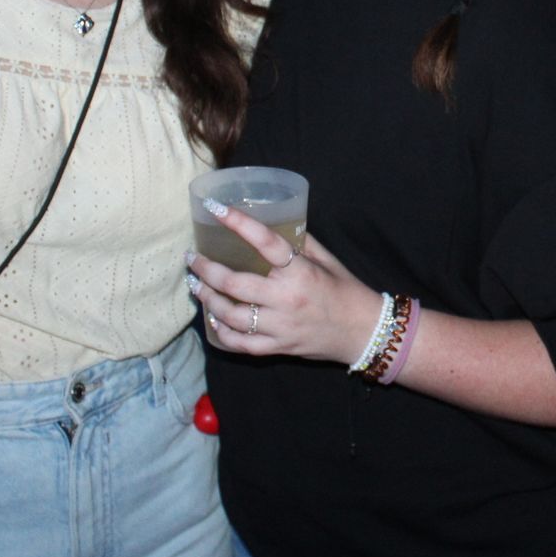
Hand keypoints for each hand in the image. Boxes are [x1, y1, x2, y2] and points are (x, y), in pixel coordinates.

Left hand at [185, 203, 382, 365]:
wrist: (363, 332)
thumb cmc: (345, 291)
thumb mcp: (327, 260)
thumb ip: (300, 243)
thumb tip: (273, 223)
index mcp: (301, 272)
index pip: (265, 242)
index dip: (238, 222)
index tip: (215, 208)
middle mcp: (286, 299)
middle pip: (235, 284)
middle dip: (206, 269)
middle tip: (192, 258)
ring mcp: (279, 326)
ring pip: (231, 315)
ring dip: (207, 299)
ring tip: (196, 285)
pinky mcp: (277, 347)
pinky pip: (240, 343)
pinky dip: (221, 332)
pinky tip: (212, 318)